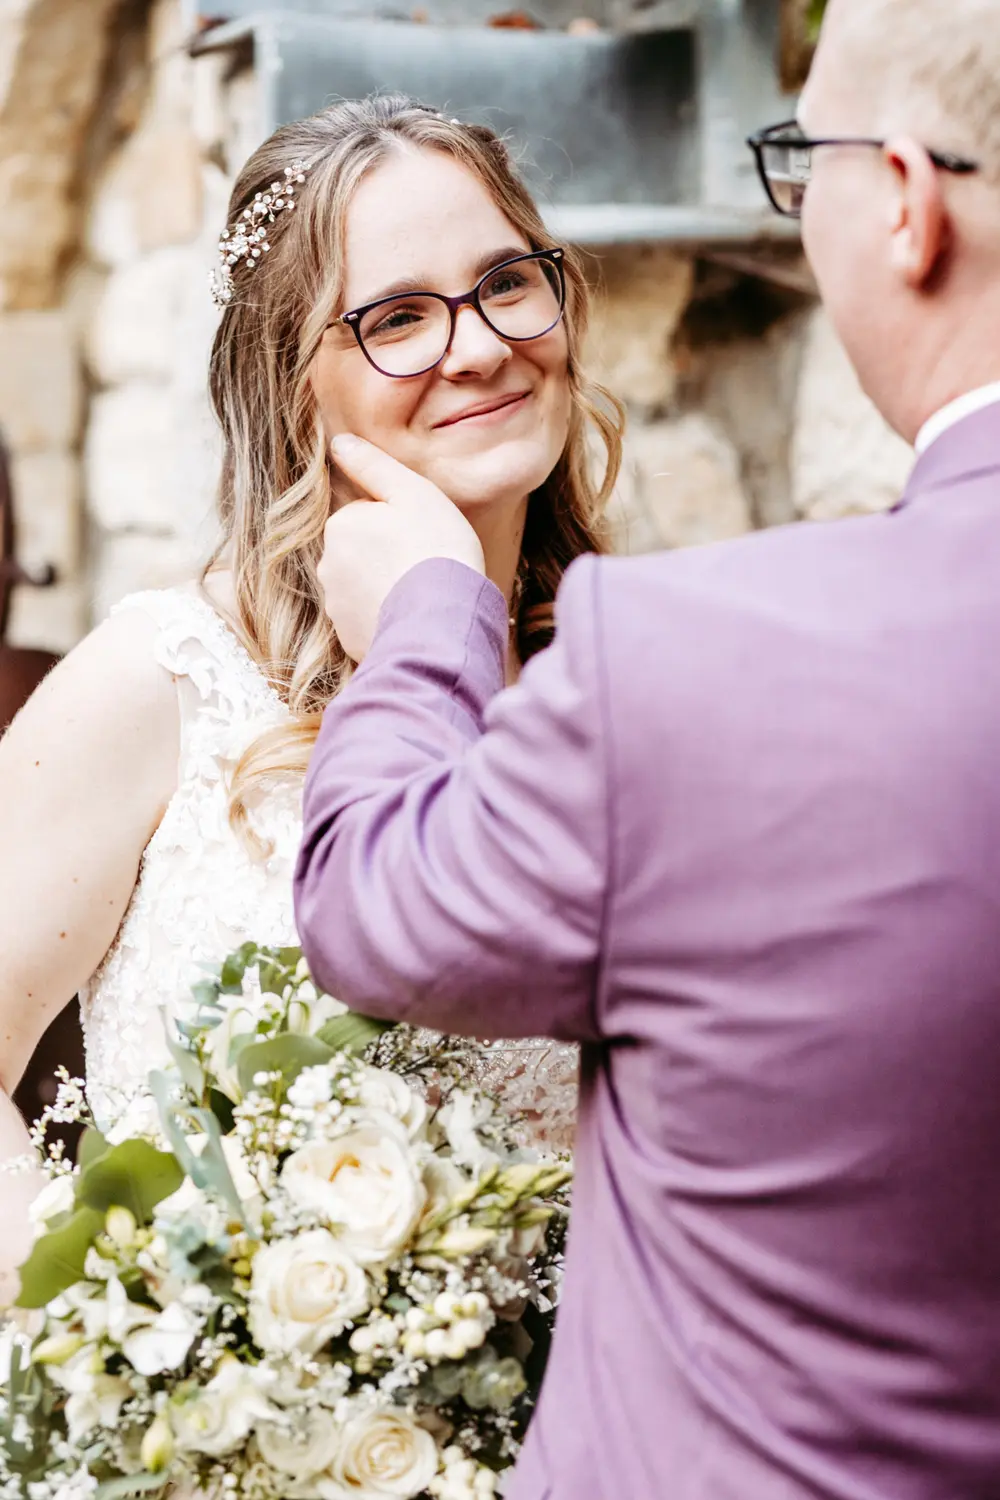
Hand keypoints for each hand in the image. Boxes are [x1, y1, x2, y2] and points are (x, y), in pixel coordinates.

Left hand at [320, 435, 485, 661]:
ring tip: (421, 596)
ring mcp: (336, 606)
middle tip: (424, 564)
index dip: (398, 522)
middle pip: (361, 551)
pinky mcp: (349, 639)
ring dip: (385, 588)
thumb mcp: (413, 493)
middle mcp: (328, 565)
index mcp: (341, 525)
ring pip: (363, 587)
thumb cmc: (436, 551)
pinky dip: (385, 619)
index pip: (366, 515)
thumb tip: (339, 442)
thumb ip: (373, 464)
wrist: (442, 626)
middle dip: (386, 555)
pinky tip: (412, 619)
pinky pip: (368, 621)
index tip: (423, 535)